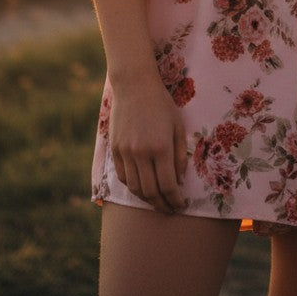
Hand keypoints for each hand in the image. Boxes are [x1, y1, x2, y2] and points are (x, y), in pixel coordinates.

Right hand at [108, 76, 188, 213]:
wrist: (134, 86)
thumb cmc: (161, 104)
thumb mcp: (178, 126)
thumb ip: (180, 155)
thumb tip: (178, 180)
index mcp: (161, 147)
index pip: (168, 185)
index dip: (175, 200)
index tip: (181, 205)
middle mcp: (142, 153)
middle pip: (151, 192)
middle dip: (162, 205)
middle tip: (170, 209)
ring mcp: (126, 152)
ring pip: (135, 188)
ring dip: (147, 199)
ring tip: (157, 201)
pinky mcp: (115, 149)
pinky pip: (123, 177)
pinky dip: (133, 187)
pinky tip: (142, 187)